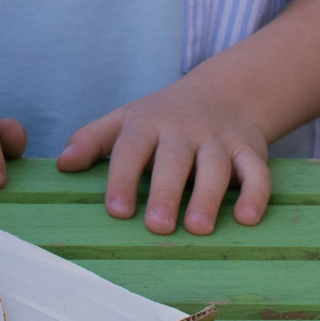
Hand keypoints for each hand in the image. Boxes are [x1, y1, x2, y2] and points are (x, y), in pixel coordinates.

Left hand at [56, 73, 269, 235]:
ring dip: (208, 196)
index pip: (130, 150)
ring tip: (198, 228)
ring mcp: (219, 140)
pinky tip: (247, 219)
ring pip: (216, 167)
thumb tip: (62, 165)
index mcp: (148, 123)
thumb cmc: (163, 117)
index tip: (116, 211)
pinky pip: (257, 172)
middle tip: (158, 227)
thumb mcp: (125, 120)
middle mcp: (184, 130)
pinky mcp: (250, 150)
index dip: (122, 179)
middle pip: (174, 160)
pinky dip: (256, 194)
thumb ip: (93, 140)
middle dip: (166, 193)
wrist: (225, 92)